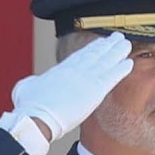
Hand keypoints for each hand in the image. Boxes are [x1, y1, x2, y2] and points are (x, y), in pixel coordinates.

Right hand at [10, 32, 133, 141]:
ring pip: (105, 61)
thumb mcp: (26, 87)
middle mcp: (74, 71)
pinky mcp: (94, 90)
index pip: (79, 57)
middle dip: (106, 46)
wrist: (37, 117)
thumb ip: (34, 82)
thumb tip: (34, 82)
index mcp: (60, 70)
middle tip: (117, 38)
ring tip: (126, 44)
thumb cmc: (29, 107)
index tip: (100, 43)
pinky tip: (129, 63)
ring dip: (117, 52)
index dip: (92, 49)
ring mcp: (85, 79)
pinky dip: (121, 69)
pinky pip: (112, 77)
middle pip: (94, 55)